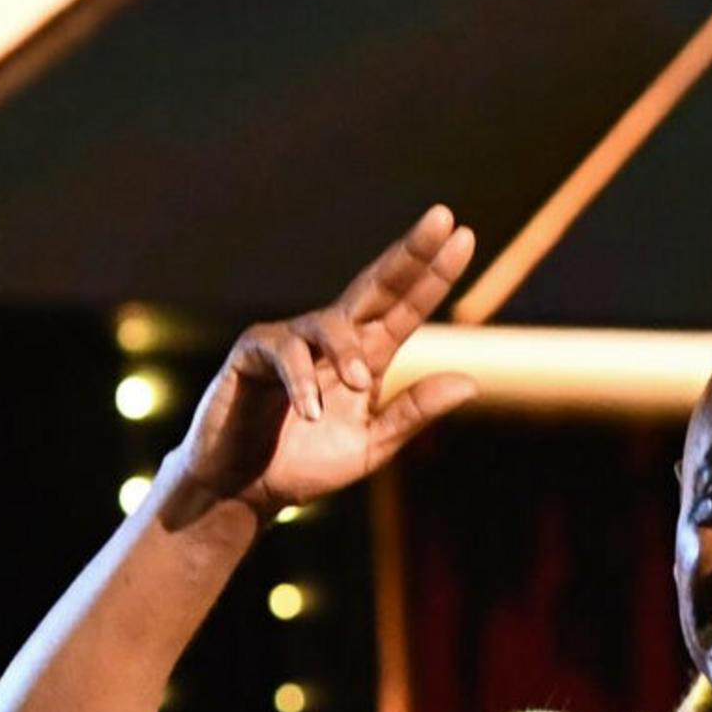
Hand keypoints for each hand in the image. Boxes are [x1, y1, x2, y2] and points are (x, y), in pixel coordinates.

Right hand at [167, 206, 480, 514]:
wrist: (242, 493)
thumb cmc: (302, 467)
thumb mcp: (369, 446)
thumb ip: (412, 414)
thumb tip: (470, 382)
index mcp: (365, 356)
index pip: (405, 307)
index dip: (433, 274)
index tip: (465, 237)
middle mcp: (331, 339)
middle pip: (376, 286)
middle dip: (410, 254)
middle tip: (441, 218)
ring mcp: (291, 341)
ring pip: (330, 324)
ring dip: (347, 350)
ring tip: (359, 385)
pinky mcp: (252, 354)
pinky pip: (284, 354)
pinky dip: (301, 382)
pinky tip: (310, 414)